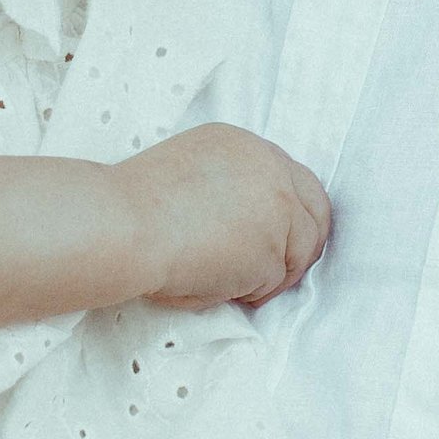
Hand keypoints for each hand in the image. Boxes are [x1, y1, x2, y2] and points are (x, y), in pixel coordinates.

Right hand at [115, 124, 330, 309]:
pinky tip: (210, 286)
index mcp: (247, 146)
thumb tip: (246, 226)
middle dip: (301, 249)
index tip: (280, 240)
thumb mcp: (191, 170)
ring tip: (222, 283)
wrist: (122, 225)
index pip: (297, 181)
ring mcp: (277, 210)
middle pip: (316, 214)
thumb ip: (230, 187)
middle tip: (275, 274)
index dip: (292, 216)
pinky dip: (245, 292)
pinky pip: (270, 283)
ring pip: (295, 255)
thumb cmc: (135, 207)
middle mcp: (271, 169)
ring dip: (266, 276)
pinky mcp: (271, 251)